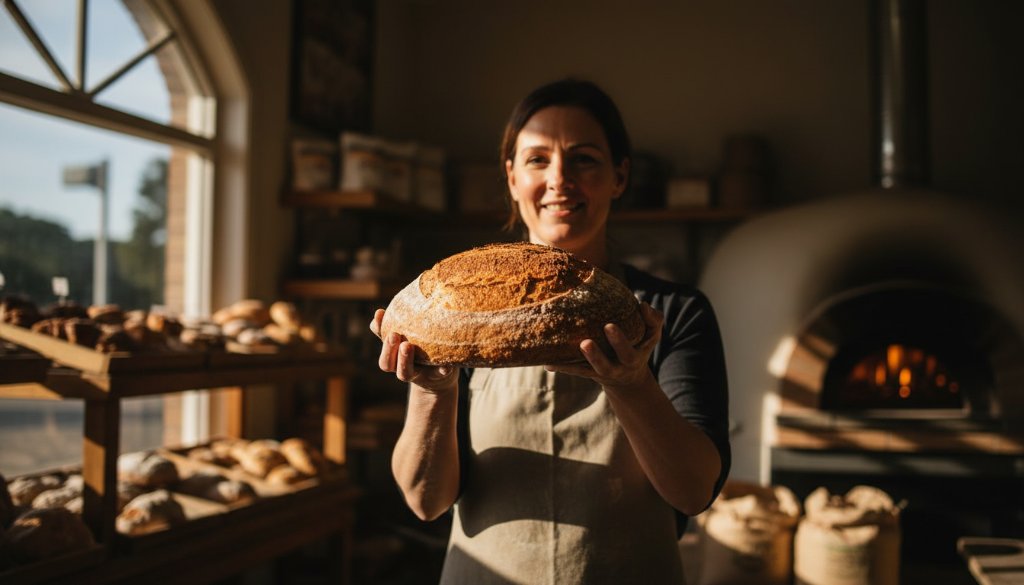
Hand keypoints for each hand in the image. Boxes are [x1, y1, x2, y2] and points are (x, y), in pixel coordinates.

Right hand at [370, 309, 457, 392]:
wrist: (438, 376)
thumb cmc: (418, 349)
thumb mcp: (405, 338)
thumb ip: (393, 326)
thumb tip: (380, 311)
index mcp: (393, 359)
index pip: (381, 350)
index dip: (378, 332)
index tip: (380, 314)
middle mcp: (402, 368)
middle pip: (388, 364)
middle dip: (389, 349)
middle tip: (393, 334)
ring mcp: (419, 374)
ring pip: (404, 373)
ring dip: (404, 360)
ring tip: (407, 345)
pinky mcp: (438, 375)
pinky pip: (439, 374)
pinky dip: (442, 370)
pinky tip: (445, 365)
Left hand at [545, 302, 662, 391]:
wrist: (628, 376)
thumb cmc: (639, 345)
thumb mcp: (652, 334)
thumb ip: (653, 319)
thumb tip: (641, 303)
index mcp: (631, 359)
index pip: (627, 352)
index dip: (619, 341)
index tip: (609, 326)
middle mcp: (614, 369)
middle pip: (604, 366)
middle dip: (595, 356)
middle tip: (585, 342)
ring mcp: (597, 372)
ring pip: (583, 371)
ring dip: (570, 365)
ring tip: (554, 358)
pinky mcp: (585, 372)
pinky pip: (572, 370)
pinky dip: (560, 367)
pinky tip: (546, 363)